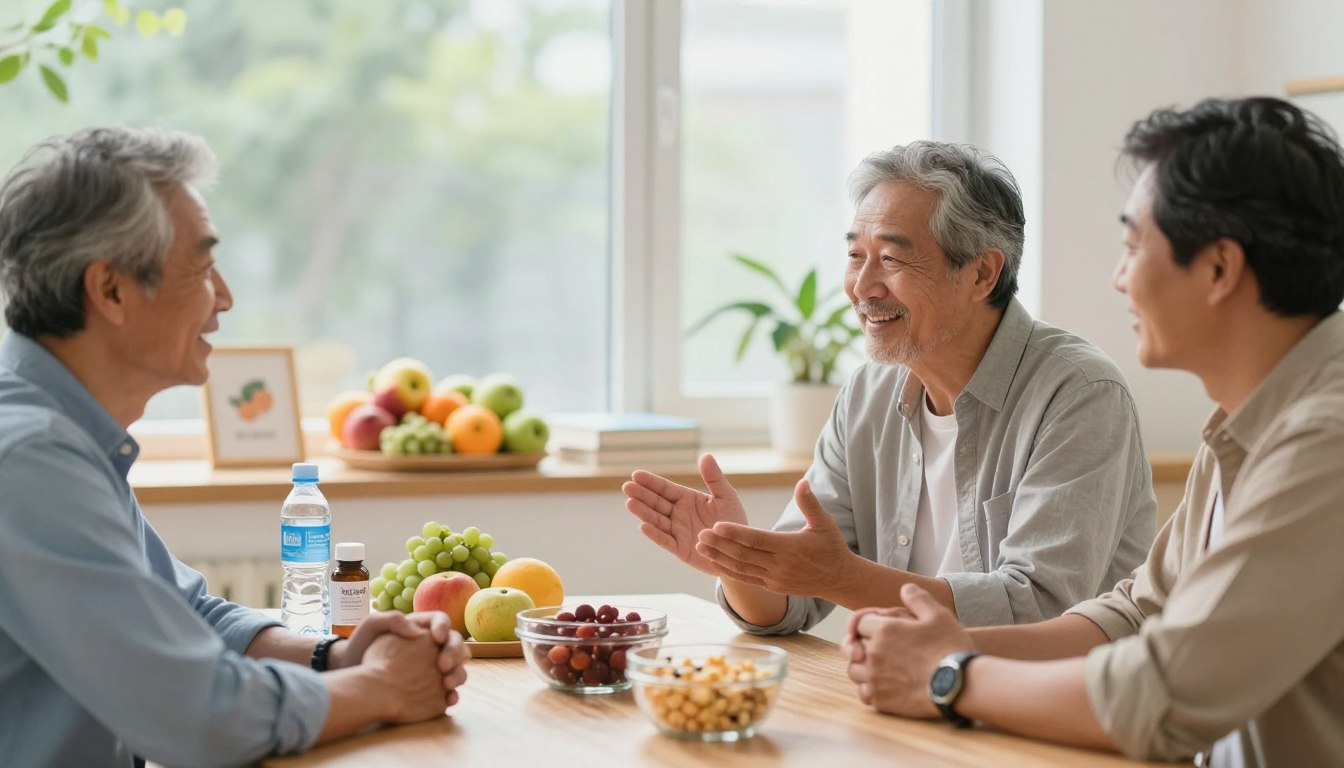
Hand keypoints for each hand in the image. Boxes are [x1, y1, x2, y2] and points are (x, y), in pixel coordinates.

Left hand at [332, 612, 468, 706]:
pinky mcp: (432, 689)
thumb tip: (418, 631)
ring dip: (458, 674)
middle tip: (443, 665)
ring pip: (457, 668)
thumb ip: (394, 620)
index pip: (441, 621)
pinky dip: (453, 696)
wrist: (351, 672)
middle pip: (455, 644)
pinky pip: (448, 692)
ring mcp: (433, 668)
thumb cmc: (362, 645)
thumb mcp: (373, 626)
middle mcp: (431, 647)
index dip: (443, 628)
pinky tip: (449, 700)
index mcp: (421, 627)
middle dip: (454, 653)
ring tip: (447, 684)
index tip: (436, 638)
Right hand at [623, 453, 748, 576]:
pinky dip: (655, 534)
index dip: (651, 482)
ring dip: (644, 512)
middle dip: (642, 495)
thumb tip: (706, 455)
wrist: (741, 549)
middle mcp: (678, 514)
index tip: (636, 474)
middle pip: (657, 503)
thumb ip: (714, 478)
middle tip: (626, 487)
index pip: (665, 488)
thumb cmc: (733, 521)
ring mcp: (678, 531)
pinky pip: (666, 540)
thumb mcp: (726, 496)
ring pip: (657, 520)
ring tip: (630, 503)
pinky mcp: (681, 549)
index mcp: (687, 499)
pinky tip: (643, 526)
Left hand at [694, 478, 857, 598]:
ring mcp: (774, 578)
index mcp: (790, 547)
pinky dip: (728, 571)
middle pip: (744, 554)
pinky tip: (714, 562)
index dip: (735, 533)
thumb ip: (809, 503)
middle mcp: (780, 565)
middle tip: (700, 533)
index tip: (716, 524)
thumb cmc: (831, 547)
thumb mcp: (825, 523)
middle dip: (720, 544)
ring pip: (741, 568)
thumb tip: (801, 482)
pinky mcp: (772, 586)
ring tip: (700, 546)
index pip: (757, 539)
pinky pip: (746, 579)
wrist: (839, 579)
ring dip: (719, 557)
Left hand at [845, 583, 973, 717]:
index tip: (877, 627)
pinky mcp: (882, 700)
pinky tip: (883, 686)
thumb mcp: (938, 615)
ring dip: (862, 667)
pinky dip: (869, 689)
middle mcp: (874, 654)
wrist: (960, 684)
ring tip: (878, 667)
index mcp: (884, 630)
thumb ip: (918, 598)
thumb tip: (905, 589)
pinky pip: (864, 693)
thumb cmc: (950, 647)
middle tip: (875, 647)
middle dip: (861, 644)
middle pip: (852, 647)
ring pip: (854, 671)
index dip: (867, 623)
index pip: (858, 622)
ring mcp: (876, 679)